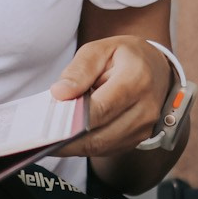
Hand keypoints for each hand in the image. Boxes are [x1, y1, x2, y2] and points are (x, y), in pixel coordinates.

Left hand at [51, 36, 169, 156]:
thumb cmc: (124, 57)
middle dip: (68, 139)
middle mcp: (146, 108)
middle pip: (100, 135)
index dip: (72, 119)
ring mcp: (145, 128)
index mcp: (137, 79)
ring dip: (73, 145)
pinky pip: (106, 149)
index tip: (47, 124)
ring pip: (101, 147)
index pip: (101, 108)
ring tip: (50, 137)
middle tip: (40, 138)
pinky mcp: (138, 139)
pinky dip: (85, 146)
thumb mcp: (100, 49)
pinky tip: (68, 138)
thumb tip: (59, 94)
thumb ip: (79, 70)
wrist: (157, 68)